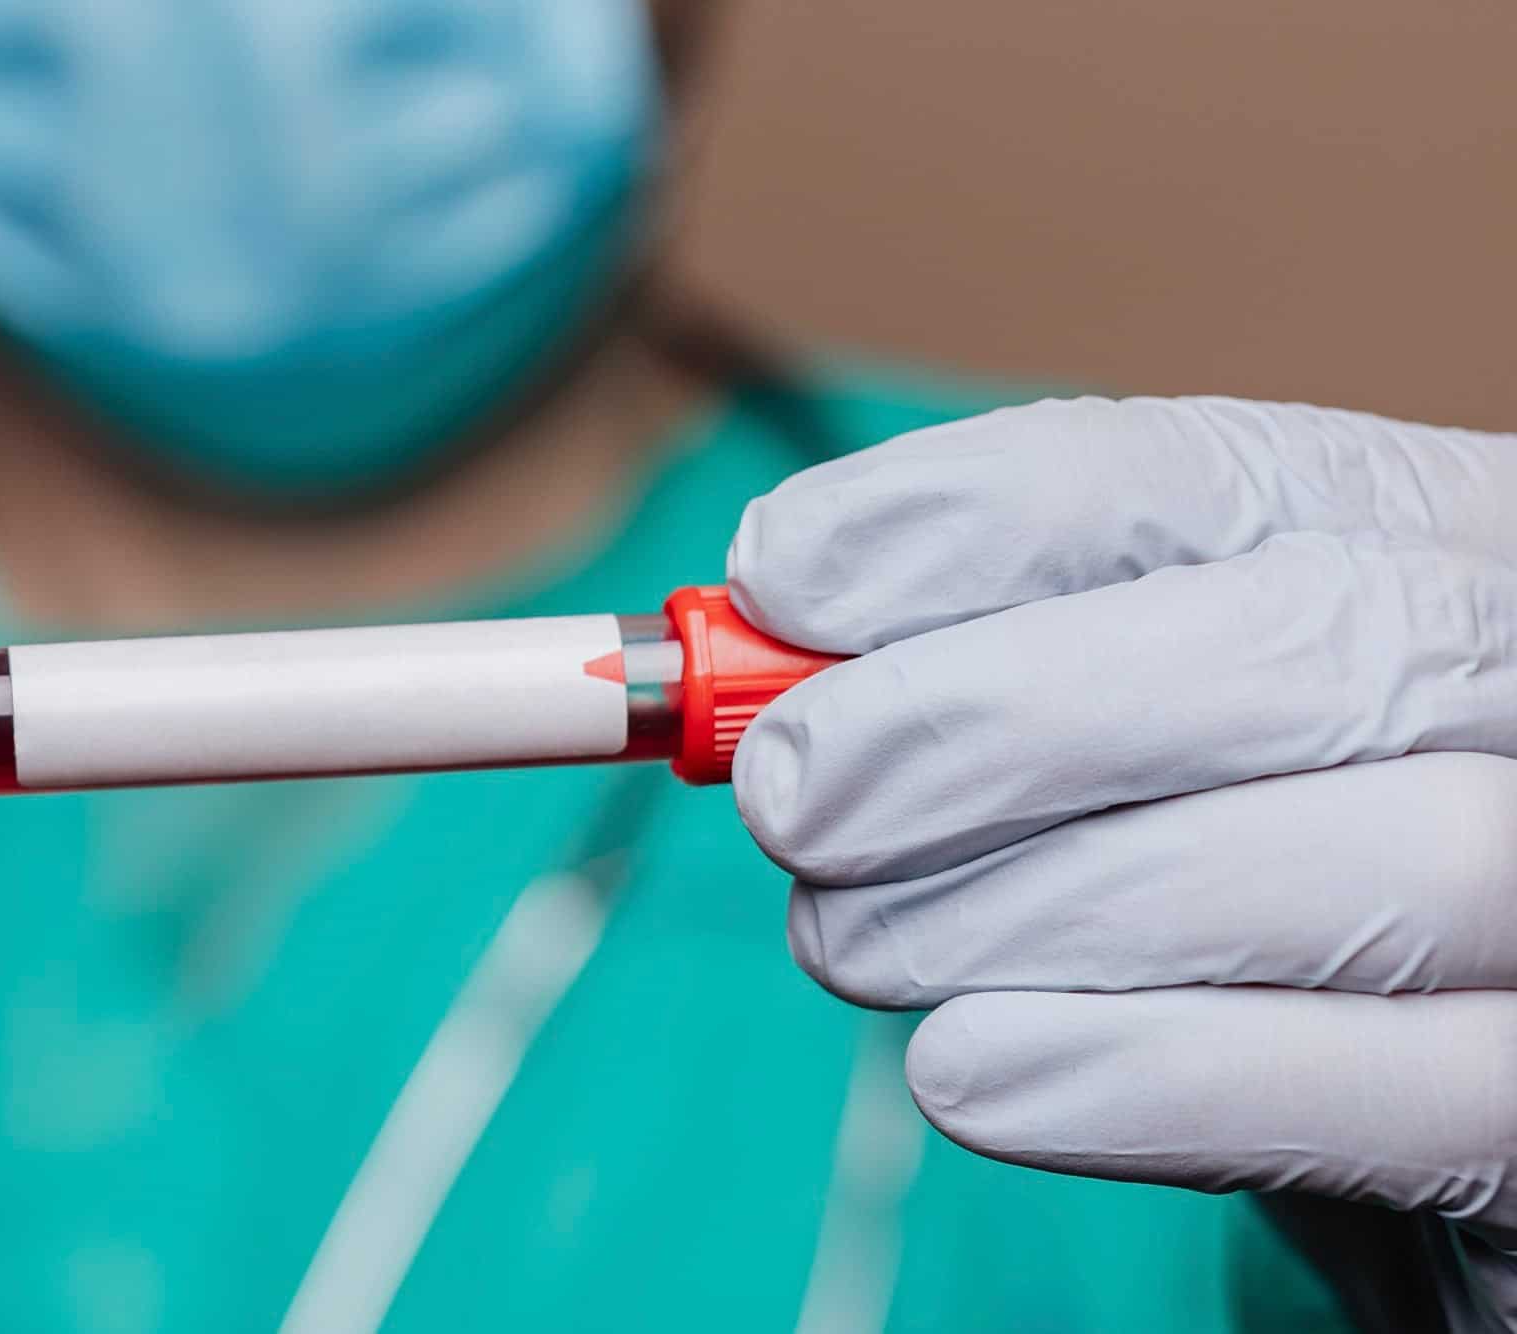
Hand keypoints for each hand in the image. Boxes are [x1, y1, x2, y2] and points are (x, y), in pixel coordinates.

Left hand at [726, 396, 1516, 1330]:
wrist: (1436, 1082)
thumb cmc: (1259, 871)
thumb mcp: (1150, 728)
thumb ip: (1015, 663)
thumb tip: (771, 628)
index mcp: (1437, 540)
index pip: (1222, 475)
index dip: (982, 515)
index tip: (781, 575)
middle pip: (1310, 641)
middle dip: (995, 716)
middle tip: (790, 795)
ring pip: (1361, 865)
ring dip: (1037, 906)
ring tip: (852, 942)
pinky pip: (1390, 1096)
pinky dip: (1142, 1079)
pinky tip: (967, 1069)